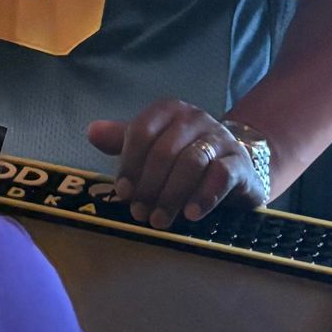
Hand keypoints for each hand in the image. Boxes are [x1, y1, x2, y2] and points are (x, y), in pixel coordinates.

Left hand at [87, 101, 264, 228]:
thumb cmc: (184, 157)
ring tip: (160, 220)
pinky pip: (221, 174)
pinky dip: (204, 195)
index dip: (129, 164)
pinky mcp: (239, 161)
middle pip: (164, 150)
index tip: (122, 193)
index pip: (141, 132)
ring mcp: (219, 138)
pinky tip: (191, 214)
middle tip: (139, 213)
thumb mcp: (153, 147)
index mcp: (168, 111)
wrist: (235, 166)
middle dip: (149, 185)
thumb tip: (91, 132)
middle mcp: (194, 118)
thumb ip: (123, 140)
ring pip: (191, 162)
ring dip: (172, 194)